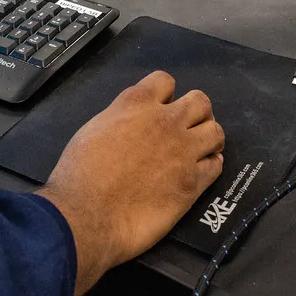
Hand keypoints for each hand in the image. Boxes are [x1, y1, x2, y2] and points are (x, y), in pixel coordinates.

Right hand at [37, 71, 225, 295]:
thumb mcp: (96, 128)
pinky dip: (210, 165)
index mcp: (137, 102)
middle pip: (200, 101)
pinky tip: (200, 172)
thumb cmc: (80, 173)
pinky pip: (216, 165)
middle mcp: (166, 121)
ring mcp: (184, 151)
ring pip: (215, 131)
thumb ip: (121, 118)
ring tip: (198, 150)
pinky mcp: (193, 182)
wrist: (89, 215)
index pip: (165, 81)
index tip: (160, 109)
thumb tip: (132, 124)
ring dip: (208, 138)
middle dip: (196, 113)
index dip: (164, 95)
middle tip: (186, 129)